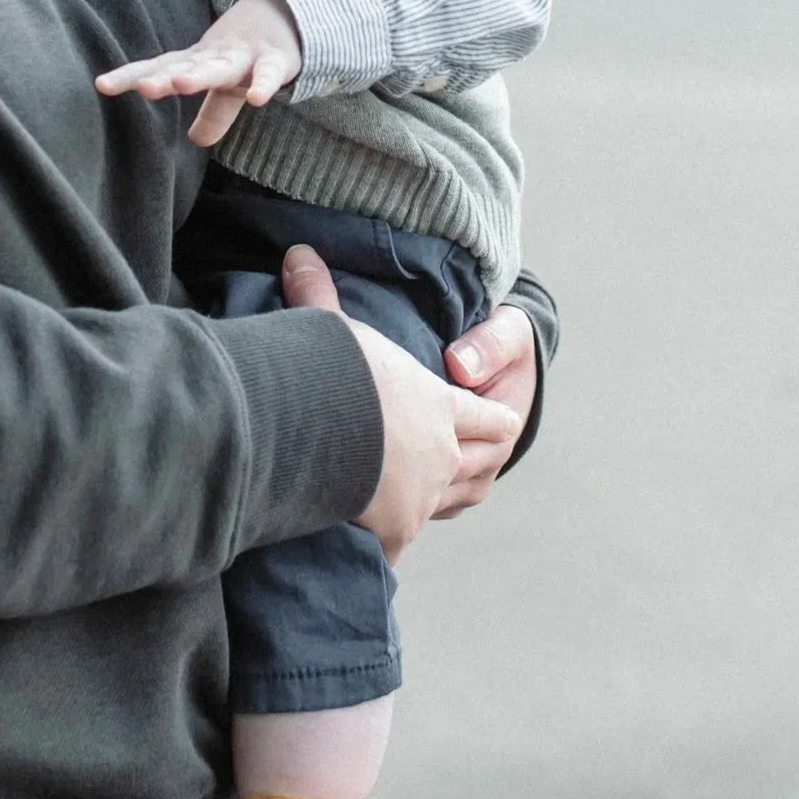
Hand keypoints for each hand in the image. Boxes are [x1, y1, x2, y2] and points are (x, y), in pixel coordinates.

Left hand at [96, 0, 304, 148]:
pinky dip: (264, 83)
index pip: (159, 68)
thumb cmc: (250, 54)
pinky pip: (269, 73)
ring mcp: (246, 56)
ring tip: (180, 84)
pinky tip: (257, 99)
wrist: (291, 14)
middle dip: (163, 77)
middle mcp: (215, 56)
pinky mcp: (276, 58)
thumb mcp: (231, 87)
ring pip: (221, 66)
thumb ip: (214, 113)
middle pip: (184, 66)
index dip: (131, 76)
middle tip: (143, 88)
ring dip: (201, 74)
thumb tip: (196, 141)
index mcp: (198, 62)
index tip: (102, 85)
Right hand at [280, 243, 520, 561]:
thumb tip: (298, 252)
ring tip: (445, 494)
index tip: (500, 416)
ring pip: (457, 500)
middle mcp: (443, 455)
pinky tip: (385, 545)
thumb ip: (319, 297)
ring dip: (454, 495)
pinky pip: (404, 543)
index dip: (495, 415)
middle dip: (487, 455)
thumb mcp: (334, 330)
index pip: (490, 416)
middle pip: (487, 459)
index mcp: (441, 406)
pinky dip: (397, 543)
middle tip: (484, 454)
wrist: (323, 434)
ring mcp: (423, 498)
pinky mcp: (395, 532)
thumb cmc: (337, 376)